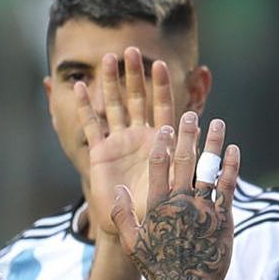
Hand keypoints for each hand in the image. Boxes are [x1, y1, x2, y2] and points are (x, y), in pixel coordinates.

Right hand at [74, 47, 174, 237]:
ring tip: (109, 58)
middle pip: (137, 99)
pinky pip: (92, 125)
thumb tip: (198, 124)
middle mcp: (140, 138)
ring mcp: (119, 143)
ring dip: (111, 83)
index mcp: (161, 143)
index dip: (160, 86)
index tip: (161, 64)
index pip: (162, 107)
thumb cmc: (164, 210)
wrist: (140, 229)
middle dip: (135, 75)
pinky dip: (85, 106)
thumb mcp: (177, 179)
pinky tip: (81, 86)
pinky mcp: (100, 153)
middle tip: (132, 50)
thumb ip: (184, 151)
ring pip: (114, 106)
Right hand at [112, 115, 238, 279]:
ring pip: (209, 168)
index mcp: (157, 206)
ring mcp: (203, 209)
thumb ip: (123, 215)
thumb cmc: (157, 269)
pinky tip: (234, 149)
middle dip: (187, 134)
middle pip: (184, 160)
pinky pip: (227, 186)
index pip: (158, 166)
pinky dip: (230, 166)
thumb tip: (118, 189)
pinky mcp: (223, 218)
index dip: (162, 144)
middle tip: (190, 115)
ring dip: (213, 143)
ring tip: (218, 123)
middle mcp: (180, 202)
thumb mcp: (132, 244)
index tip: (165, 128)